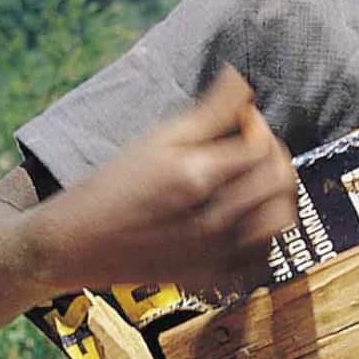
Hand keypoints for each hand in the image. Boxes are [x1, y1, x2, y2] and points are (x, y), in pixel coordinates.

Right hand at [21, 65, 298, 290]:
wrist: (76, 244)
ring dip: (278, 193)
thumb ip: (209, 112)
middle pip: (279, 182)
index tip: (243, 119)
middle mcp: (213, 220)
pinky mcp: (214, 277)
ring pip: (281, 220)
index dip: (259, 125)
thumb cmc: (112, 186)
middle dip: (274, 155)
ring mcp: (217, 254)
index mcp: (196, 178)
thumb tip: (241, 80)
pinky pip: (265, 255)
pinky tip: (247, 215)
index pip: (261, 146)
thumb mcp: (156, 139)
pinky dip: (267, 231)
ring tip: (255, 178)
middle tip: (252, 144)